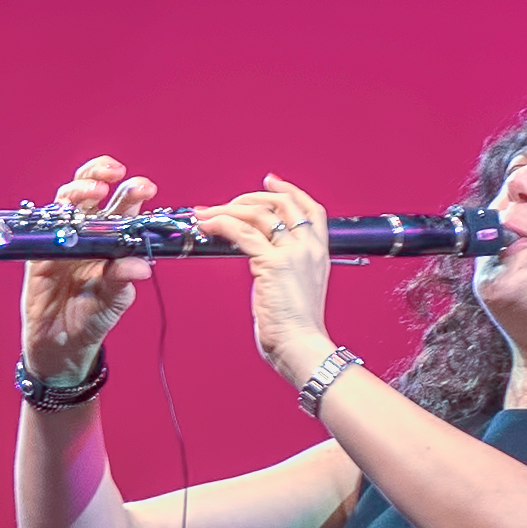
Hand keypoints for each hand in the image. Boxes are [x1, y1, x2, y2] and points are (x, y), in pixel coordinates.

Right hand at [22, 155, 154, 383]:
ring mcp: (60, 240)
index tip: (146, 187)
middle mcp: (85, 234)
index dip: (132, 191)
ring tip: (98, 190)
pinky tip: (67, 217)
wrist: (62, 346)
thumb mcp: (113, 302)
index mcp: (109, 240)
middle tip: (118, 173)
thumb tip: (142, 266)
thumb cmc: (91, 319)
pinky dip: (55, 220)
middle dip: (102, 174)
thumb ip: (122, 281)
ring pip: (65, 201)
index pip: (121, 206)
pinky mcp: (38, 254)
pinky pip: (43, 230)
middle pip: (90, 190)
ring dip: (80, 190)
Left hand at [194, 172, 334, 387]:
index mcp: (319, 252)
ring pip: (258, 213)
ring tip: (207, 214)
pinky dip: (220, 224)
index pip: (310, 208)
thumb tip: (261, 259)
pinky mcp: (272, 263)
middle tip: (227, 203)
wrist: (301, 346)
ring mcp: (292, 253)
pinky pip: (241, 232)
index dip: (289, 190)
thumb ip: (285, 268)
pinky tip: (208, 225)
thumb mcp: (298, 289)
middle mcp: (308, 247)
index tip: (271, 181)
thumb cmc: (297, 329)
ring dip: (228, 209)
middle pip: (281, 203)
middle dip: (250, 197)